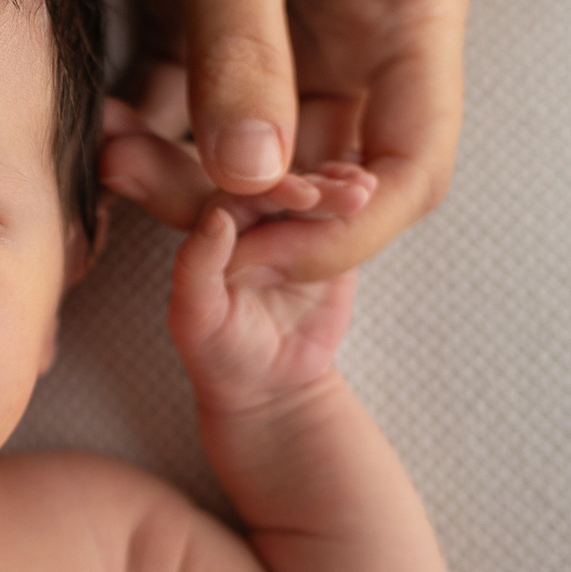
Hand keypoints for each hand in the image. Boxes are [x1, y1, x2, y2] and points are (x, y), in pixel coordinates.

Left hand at [105, 0, 467, 284]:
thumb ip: (243, 54)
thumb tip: (252, 178)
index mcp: (405, 15)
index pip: (408, 166)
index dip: (343, 233)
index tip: (258, 255)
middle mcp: (359, 42)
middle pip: (323, 179)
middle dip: (244, 212)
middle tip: (159, 204)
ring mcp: (289, 43)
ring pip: (248, 161)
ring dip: (182, 177)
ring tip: (110, 154)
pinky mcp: (220, 33)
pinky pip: (191, 119)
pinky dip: (150, 137)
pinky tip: (100, 128)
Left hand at [167, 196, 356, 414]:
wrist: (269, 384)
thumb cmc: (219, 352)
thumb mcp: (196, 318)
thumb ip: (196, 268)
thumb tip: (217, 217)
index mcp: (217, 228)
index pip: (242, 195)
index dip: (271, 190)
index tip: (303, 195)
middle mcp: (254, 219)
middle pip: (287, 187)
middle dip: (319, 187)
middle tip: (351, 193)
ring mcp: (296, 228)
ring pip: (320, 196)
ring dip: (344, 189)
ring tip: (368, 193)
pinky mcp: (332, 243)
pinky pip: (346, 220)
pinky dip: (363, 207)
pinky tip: (375, 196)